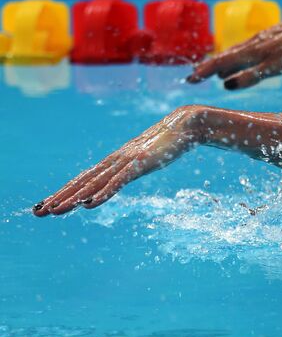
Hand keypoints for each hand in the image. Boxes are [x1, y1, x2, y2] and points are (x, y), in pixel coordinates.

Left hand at [32, 106, 201, 216]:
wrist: (186, 124)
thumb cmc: (169, 141)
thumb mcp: (148, 157)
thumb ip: (135, 165)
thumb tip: (127, 172)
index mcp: (117, 160)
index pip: (86, 178)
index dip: (67, 191)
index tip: (49, 204)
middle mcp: (116, 159)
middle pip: (84, 181)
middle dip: (61, 197)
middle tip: (39, 212)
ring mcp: (127, 161)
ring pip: (95, 182)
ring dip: (74, 197)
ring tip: (56, 211)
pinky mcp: (140, 163)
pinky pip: (118, 181)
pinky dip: (103, 193)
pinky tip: (89, 204)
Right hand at [187, 5, 281, 89]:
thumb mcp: (275, 67)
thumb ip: (252, 76)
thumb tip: (227, 85)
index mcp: (251, 52)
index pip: (221, 63)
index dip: (205, 72)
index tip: (190, 81)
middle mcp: (252, 44)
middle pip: (225, 57)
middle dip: (208, 68)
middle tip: (194, 78)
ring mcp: (261, 39)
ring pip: (237, 52)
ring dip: (222, 62)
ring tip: (214, 71)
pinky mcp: (272, 38)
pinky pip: (248, 48)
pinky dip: (238, 56)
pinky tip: (243, 58)